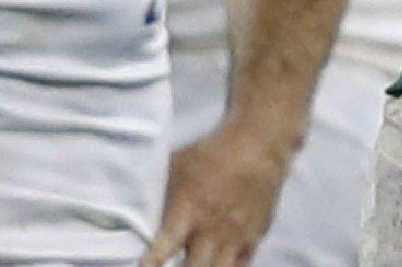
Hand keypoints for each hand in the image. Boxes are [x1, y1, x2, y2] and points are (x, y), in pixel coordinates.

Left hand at [139, 126, 289, 266]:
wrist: (257, 146)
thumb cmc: (213, 154)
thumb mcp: (176, 167)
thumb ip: (160, 197)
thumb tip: (143, 218)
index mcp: (188, 209)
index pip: (164, 248)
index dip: (151, 262)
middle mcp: (212, 229)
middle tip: (173, 265)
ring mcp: (235, 237)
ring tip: (194, 263)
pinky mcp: (253, 239)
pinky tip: (214, 263)